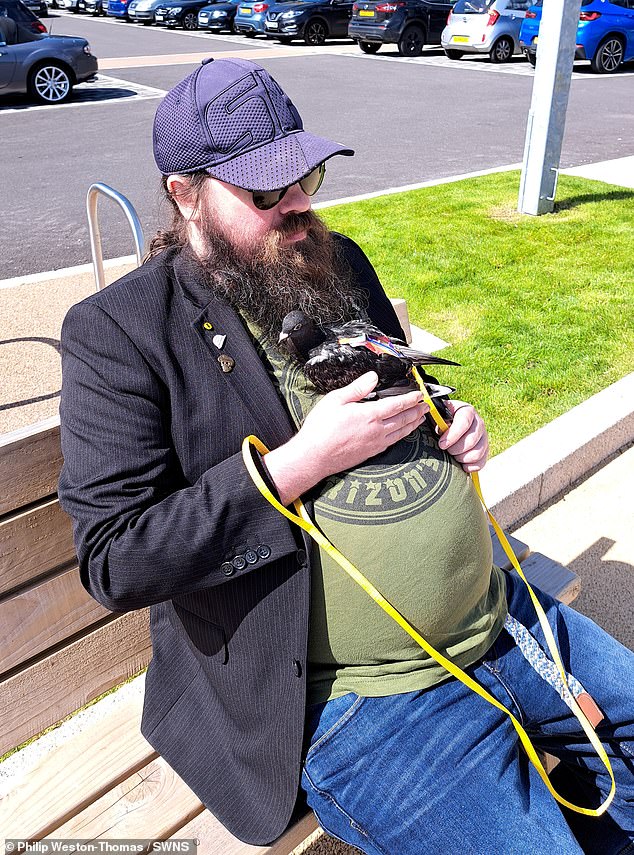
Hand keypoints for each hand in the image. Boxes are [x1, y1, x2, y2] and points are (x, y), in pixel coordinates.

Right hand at [264, 371, 428, 504]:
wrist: (314, 457)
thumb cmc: (321, 429)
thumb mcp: (335, 400)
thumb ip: (357, 388)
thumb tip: (372, 377)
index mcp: (369, 415)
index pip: (397, 404)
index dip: (411, 399)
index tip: (419, 394)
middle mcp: (377, 430)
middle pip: (404, 419)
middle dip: (417, 411)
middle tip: (425, 406)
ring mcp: (375, 443)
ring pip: (401, 432)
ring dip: (413, 424)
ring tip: (420, 418)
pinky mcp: (371, 453)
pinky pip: (392, 442)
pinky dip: (402, 435)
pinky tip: (402, 433)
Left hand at [437, 399, 488, 472]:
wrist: (447, 426)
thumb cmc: (439, 421)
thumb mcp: (437, 416)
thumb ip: (437, 420)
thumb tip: (439, 429)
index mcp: (466, 411)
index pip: (464, 422)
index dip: (453, 435)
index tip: (441, 444)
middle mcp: (479, 422)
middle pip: (471, 440)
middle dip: (455, 449)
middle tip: (446, 450)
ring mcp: (484, 437)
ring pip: (477, 453)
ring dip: (462, 458)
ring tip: (452, 456)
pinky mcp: (485, 449)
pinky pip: (481, 462)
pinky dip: (470, 466)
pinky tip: (460, 464)